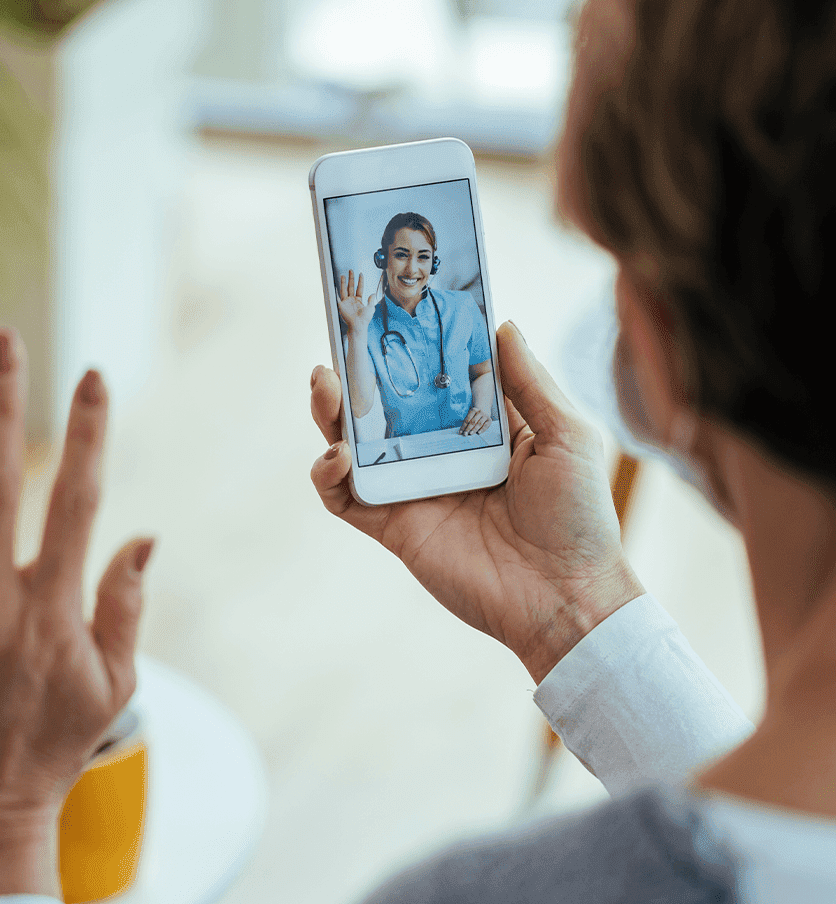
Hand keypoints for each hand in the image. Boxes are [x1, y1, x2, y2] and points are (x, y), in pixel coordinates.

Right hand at [310, 321, 644, 683]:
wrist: (566, 596)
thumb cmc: (580, 517)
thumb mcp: (566, 436)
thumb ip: (528, 382)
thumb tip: (502, 324)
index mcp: (480, 428)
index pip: (434, 377)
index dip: (411, 344)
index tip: (391, 307)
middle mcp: (440, 454)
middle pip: (384, 405)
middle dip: (356, 372)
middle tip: (341, 337)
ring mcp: (413, 490)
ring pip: (354, 445)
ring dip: (331, 412)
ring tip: (325, 382)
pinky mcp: (394, 527)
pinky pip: (346, 498)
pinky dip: (328, 476)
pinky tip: (336, 455)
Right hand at [337, 270, 376, 333]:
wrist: (358, 325)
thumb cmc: (364, 319)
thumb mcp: (371, 308)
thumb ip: (371, 300)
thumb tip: (373, 294)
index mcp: (359, 300)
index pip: (359, 288)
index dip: (360, 281)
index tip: (360, 274)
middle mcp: (352, 300)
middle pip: (351, 286)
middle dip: (351, 278)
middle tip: (351, 271)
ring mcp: (346, 302)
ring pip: (345, 289)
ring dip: (344, 282)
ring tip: (343, 275)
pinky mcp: (341, 304)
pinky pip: (339, 296)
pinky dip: (337, 291)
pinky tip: (335, 285)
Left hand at [459, 406, 492, 434]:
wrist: (484, 410)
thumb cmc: (474, 415)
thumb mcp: (470, 416)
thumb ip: (467, 423)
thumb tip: (462, 432)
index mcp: (473, 410)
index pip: (467, 419)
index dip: (463, 426)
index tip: (460, 432)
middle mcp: (480, 412)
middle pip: (473, 421)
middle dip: (468, 428)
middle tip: (465, 434)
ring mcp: (485, 415)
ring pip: (479, 423)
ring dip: (474, 429)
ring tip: (470, 433)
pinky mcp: (489, 420)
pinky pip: (486, 425)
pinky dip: (482, 429)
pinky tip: (478, 433)